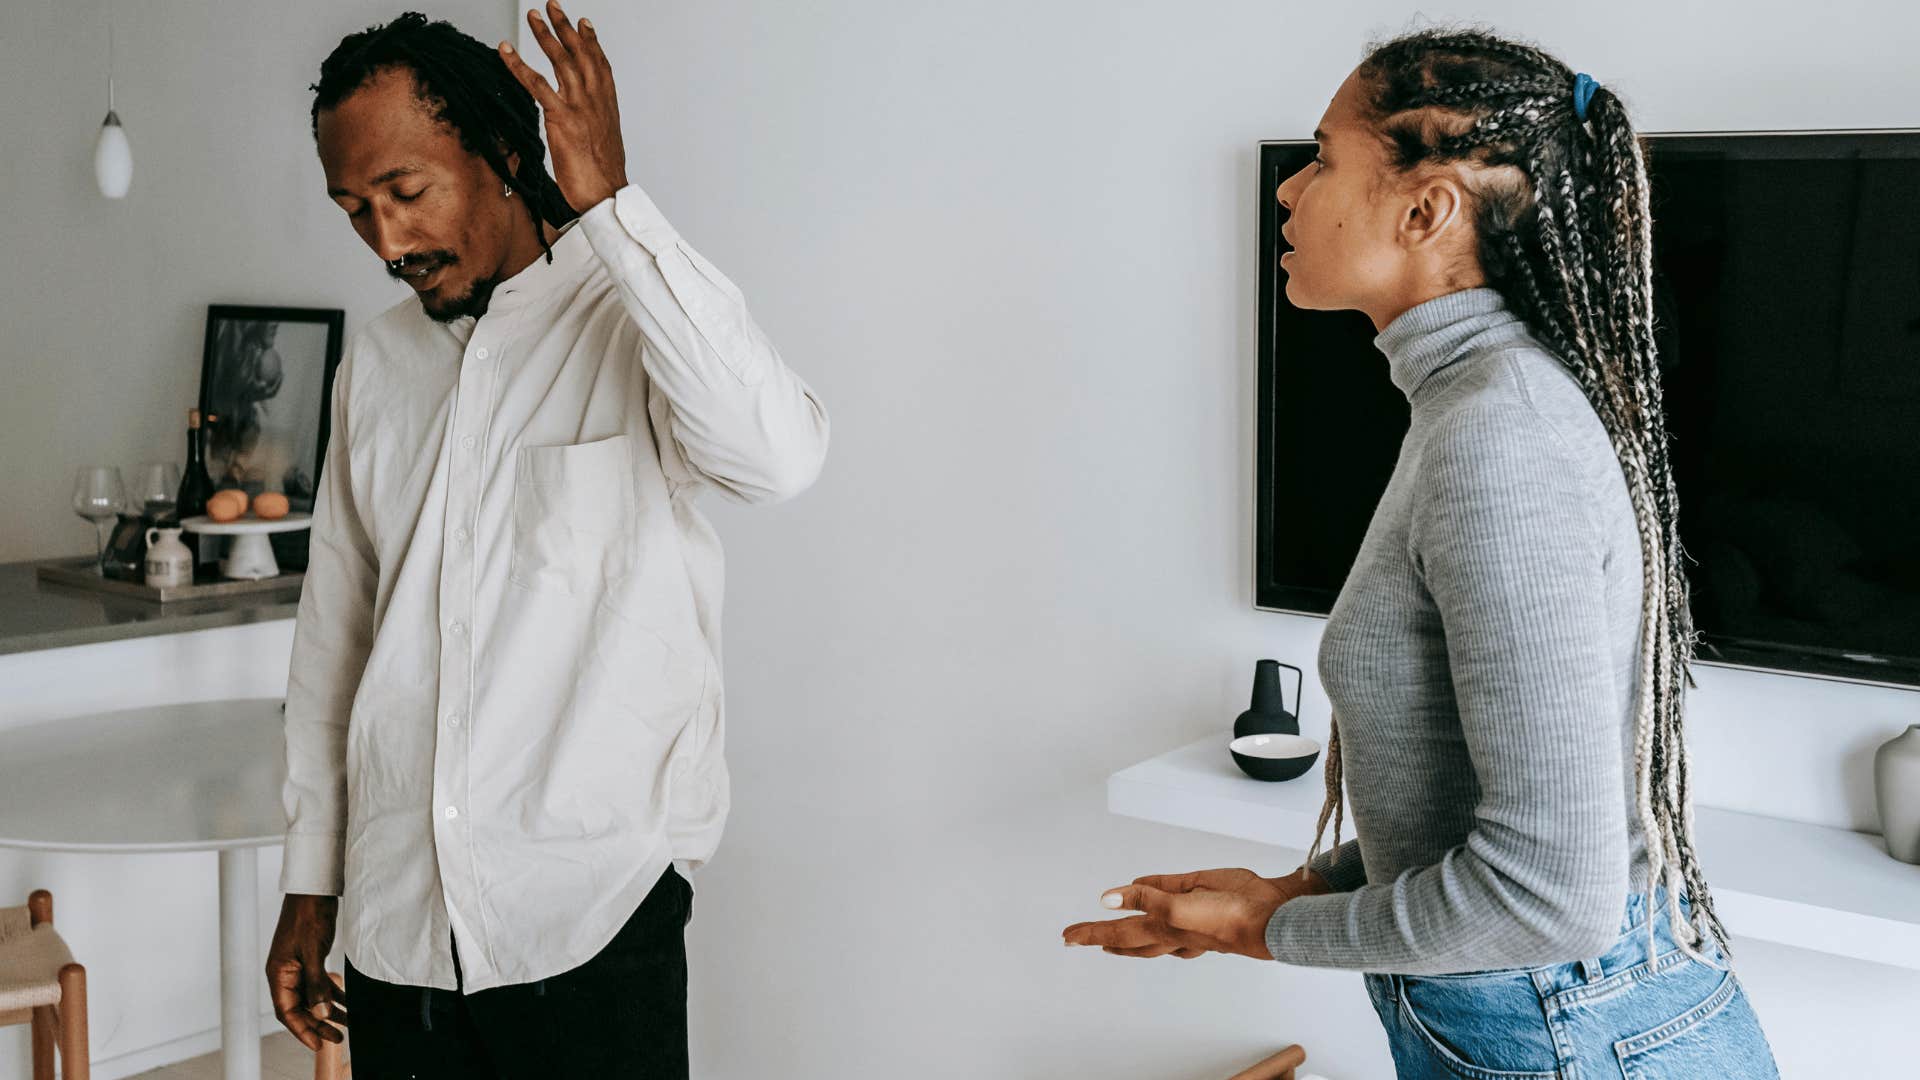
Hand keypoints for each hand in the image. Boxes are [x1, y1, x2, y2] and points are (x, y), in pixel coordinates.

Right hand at [266, 894, 346, 1051]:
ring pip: (313, 997)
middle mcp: (286, 973)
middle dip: (318, 1025)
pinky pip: (321, 983)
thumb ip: (317, 983)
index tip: (319, 1044)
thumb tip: (321, 1013)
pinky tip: (350, 1003)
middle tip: (338, 1038)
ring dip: (329, 1011)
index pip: (286, 1011)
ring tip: (349, 1024)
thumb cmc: (308, 914)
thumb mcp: (313, 951)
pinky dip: (334, 994)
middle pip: (300, 1007)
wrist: (315, 888)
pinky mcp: (311, 958)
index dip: (301, 1030)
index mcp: (278, 973)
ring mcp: (299, 966)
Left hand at [498, 2, 628, 212]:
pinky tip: (506, 51)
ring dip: (544, 34)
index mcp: (607, 105)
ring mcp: (579, 106)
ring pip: (560, 60)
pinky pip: (536, 84)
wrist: (605, 193)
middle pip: (580, 53)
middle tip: (553, 6)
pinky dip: (518, 65)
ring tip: (533, 16)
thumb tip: (585, 125)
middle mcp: (595, 99)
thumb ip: (593, 126)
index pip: (600, 64)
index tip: (584, 23)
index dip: (592, 41)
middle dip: (565, 27)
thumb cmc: (603, 176)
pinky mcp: (561, 118)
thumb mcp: (603, 144)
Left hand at [1061, 866, 1329, 960]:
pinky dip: (1153, 891)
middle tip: (1080, 938)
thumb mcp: (1179, 906)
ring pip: (1150, 923)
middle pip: (1129, 936)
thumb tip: (1108, 898)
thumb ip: (1145, 898)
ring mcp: (1185, 914)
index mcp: (1160, 932)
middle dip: (1104, 936)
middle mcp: (1170, 928)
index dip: (1090, 933)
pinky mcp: (1199, 894)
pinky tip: (1145, 888)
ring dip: (1130, 926)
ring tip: (1113, 928)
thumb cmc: (1228, 920)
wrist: (1270, 914)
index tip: (1067, 937)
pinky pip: (1169, 892)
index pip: (1116, 933)